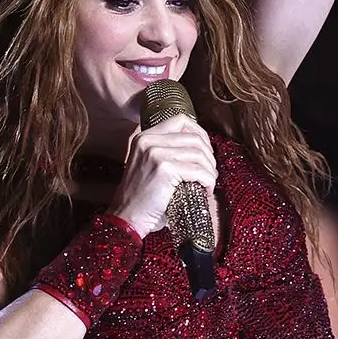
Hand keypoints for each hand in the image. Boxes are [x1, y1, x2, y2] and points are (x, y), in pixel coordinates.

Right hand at [108, 114, 217, 238]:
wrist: (127, 218)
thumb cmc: (141, 198)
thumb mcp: (148, 165)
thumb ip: (166, 152)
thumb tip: (199, 148)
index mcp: (144, 137)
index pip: (180, 121)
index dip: (199, 133)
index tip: (205, 151)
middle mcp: (149, 140)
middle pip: (194, 137)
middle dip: (209, 155)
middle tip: (210, 171)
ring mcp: (156, 153)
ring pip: (199, 154)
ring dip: (210, 169)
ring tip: (209, 182)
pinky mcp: (165, 169)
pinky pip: (199, 171)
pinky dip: (209, 181)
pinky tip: (206, 190)